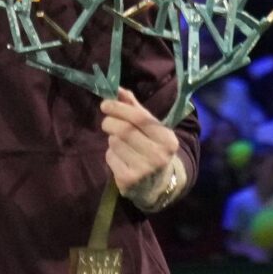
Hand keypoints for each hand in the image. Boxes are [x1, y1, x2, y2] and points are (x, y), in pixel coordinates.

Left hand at [100, 88, 179, 205]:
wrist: (158, 184)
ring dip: (112, 139)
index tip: (105, 104)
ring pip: (114, 143)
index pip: (139, 118)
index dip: (119, 108)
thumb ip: (134, 108)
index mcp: (167, 139)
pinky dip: (110, 154)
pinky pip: (110, 158)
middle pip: (123, 130)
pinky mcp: (128, 180)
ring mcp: (143, 170)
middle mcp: (158, 155)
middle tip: (107, 122)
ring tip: (121, 143)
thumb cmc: (153, 148)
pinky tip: (121, 158)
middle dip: (110, 122)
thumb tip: (118, 89)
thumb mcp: (151, 128)